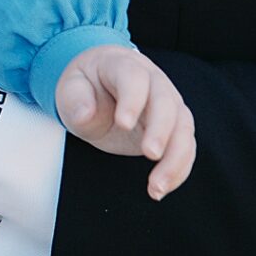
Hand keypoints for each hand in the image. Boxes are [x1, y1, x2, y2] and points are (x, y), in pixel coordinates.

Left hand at [55, 45, 195, 198]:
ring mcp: (168, 104)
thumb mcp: (71, 89)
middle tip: (150, 154)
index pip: (134, 78)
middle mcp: (154, 81)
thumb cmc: (86, 87)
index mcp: (124, 65)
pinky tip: (160, 189)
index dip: (132, 99)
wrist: (101, 86)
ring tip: (156, 187)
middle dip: (161, 129)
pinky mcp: (174, 127)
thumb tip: (85, 114)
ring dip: (175, 159)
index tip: (123, 124)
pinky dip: (177, 170)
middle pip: (166, 102)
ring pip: (183, 128)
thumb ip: (76, 100)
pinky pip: (185, 148)